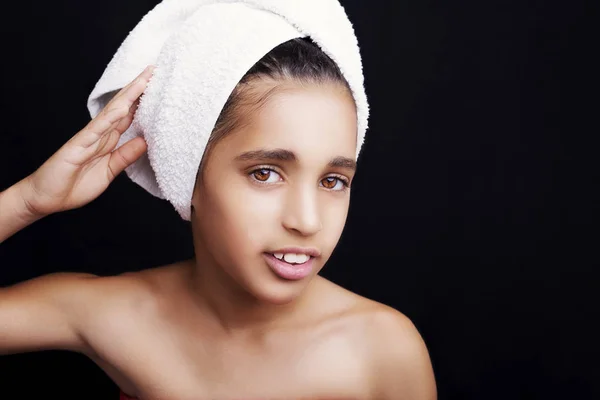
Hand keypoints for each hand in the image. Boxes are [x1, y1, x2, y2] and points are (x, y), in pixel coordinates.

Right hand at [20, 66, 154, 216]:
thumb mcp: (109, 171)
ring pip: (111, 113)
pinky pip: (96, 130)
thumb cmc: (74, 184)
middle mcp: (99, 134)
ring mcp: (88, 138)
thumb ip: (125, 156)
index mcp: (107, 140)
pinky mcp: (77, 146)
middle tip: (154, 70)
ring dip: (128, 96)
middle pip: (122, 107)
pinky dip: (110, 118)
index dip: (142, 102)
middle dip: (138, 90)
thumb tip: (145, 142)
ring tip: (144, 80)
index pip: (127, 116)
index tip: (157, 86)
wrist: (46, 198)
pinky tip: (123, 107)